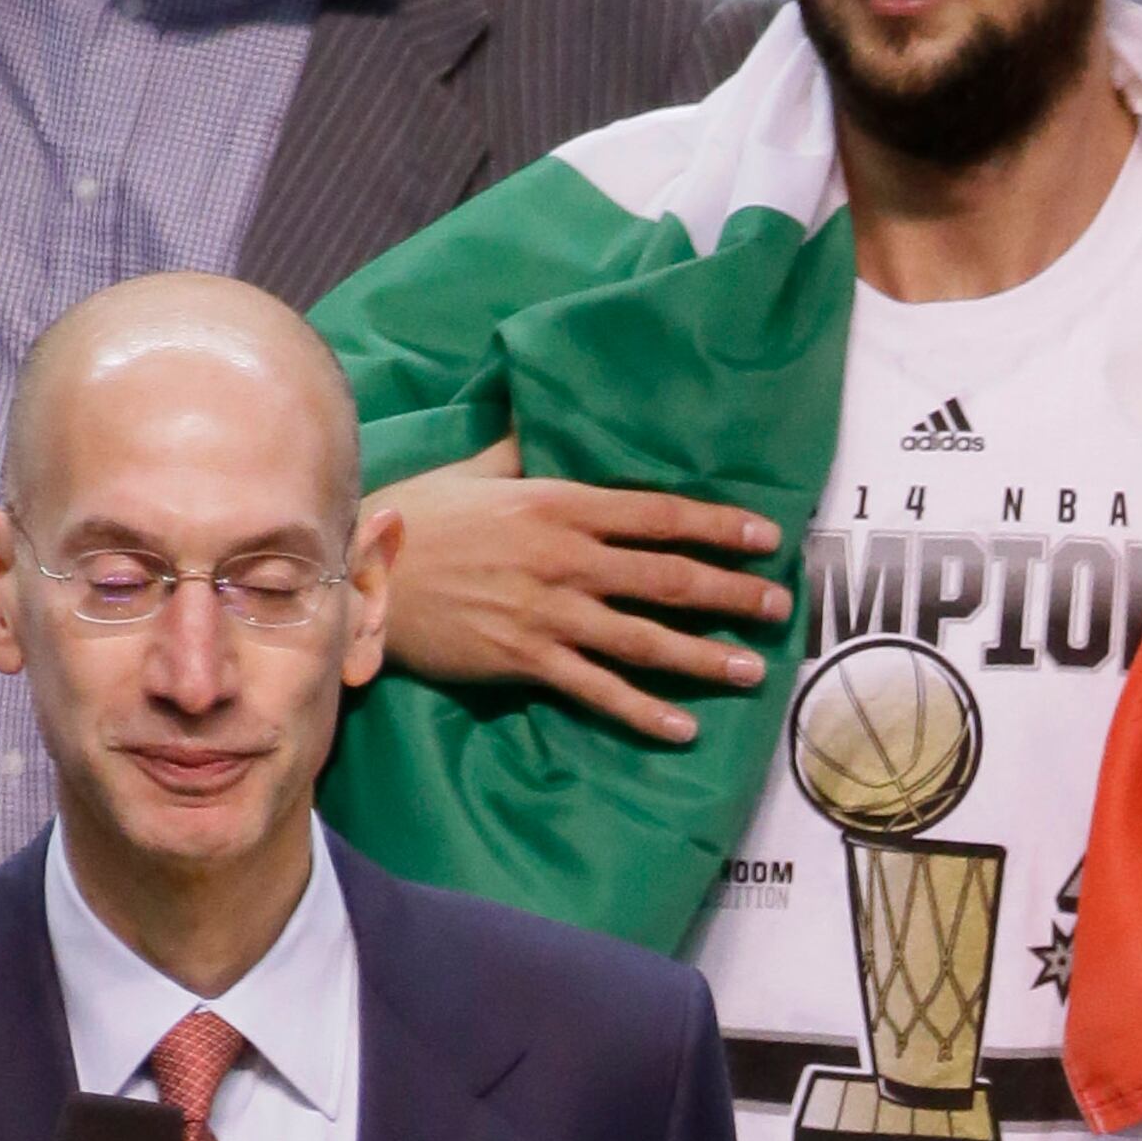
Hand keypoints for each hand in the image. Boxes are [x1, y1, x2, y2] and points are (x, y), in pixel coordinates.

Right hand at [381, 436, 793, 745]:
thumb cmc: (420, 517)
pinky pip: (597, 690)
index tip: (766, 538)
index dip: (718, 526)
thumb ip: (523, 451)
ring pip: (644, 638)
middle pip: (667, 578)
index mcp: (558, 504)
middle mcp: (563, 558)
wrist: (361, 571)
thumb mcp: (476, 469)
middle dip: (731, 593)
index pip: (658, 514)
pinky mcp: (525, 658)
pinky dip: (643, 711)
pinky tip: (684, 728)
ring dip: (705, 657)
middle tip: (779, 608)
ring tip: (752, 671)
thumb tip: (540, 412)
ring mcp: (547, 612)